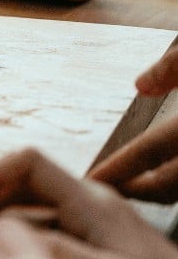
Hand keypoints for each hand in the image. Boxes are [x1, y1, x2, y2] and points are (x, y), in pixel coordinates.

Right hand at [0, 148, 177, 258]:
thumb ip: (62, 257)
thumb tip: (8, 236)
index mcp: (92, 202)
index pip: (28, 163)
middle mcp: (86, 200)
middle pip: (20, 176)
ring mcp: (86, 218)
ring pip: (25, 198)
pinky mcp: (87, 238)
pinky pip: (37, 220)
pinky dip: (6, 226)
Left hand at [87, 43, 177, 201]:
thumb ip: (173, 67)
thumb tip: (140, 86)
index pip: (149, 152)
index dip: (117, 168)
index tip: (90, 180)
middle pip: (166, 185)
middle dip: (132, 190)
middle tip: (103, 189)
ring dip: (156, 191)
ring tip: (129, 187)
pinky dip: (174, 184)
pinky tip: (163, 176)